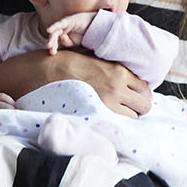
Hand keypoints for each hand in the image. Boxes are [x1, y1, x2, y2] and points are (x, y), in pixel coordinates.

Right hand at [0, 49, 150, 117]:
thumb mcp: (93, 60)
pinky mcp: (96, 116)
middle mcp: (117, 88)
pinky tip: (104, 121)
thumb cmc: (64, 64)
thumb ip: (110, 70)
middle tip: (125, 109)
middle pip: (144, 105)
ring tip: (111, 115)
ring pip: (133, 118)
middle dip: (137, 108)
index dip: (139, 95)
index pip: (145, 88)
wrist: (41, 73)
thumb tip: (123, 80)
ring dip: (125, 118)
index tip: (131, 98)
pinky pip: (116, 126)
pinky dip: (113, 126)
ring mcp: (107, 104)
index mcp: (118, 71)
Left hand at [44, 11, 97, 53]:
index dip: (53, 48)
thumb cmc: (83, 34)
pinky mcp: (67, 21)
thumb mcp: (74, 42)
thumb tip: (61, 38)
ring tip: (49, 45)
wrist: (92, 25)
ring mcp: (63, 26)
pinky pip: (59, 24)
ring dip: (52, 39)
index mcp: (62, 37)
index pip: (56, 43)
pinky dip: (54, 27)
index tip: (52, 53)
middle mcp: (61, 31)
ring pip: (55, 32)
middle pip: (54, 38)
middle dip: (51, 44)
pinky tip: (49, 30)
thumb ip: (67, 42)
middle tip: (51, 51)